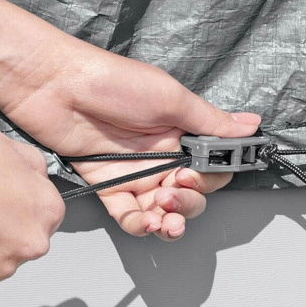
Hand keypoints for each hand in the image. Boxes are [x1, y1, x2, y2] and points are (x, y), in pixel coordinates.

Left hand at [0, 37, 260, 239]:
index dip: (211, 177)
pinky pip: (130, 215)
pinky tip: (145, 223)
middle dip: (189, 201)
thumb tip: (250, 125)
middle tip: (175, 191)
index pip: (211, 166)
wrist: (55, 85)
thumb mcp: (170, 97)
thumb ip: (209, 121)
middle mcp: (162, 154)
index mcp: (181, 131)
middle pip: (191, 193)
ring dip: (170, 219)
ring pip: (163, 210)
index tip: (198, 175)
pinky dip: (140, 225)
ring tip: (166, 217)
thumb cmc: (110, 81)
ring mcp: (135, 172)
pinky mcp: (108, 185)